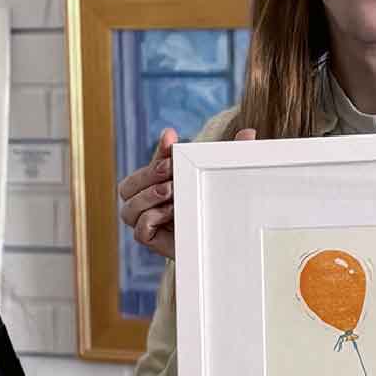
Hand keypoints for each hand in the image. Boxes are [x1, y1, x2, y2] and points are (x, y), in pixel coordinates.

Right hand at [115, 124, 256, 262]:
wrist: (223, 243)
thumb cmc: (217, 207)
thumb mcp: (220, 179)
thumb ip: (230, 156)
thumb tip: (249, 131)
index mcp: (158, 183)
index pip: (150, 163)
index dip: (158, 150)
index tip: (171, 138)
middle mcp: (147, 203)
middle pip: (127, 187)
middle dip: (146, 175)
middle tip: (168, 169)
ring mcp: (147, 222)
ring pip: (128, 209)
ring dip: (147, 196)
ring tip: (170, 190)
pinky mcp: (152, 241)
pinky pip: (140, 231)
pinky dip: (151, 218)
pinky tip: (170, 212)